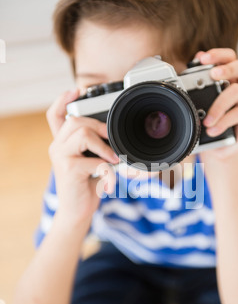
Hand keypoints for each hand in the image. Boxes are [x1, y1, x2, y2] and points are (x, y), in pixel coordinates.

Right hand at [47, 94, 117, 224]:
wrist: (77, 212)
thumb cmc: (86, 185)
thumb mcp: (90, 162)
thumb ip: (95, 147)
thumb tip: (117, 136)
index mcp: (61, 142)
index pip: (55, 115)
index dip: (63, 100)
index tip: (77, 90)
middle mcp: (56, 147)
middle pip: (76, 121)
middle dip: (99, 126)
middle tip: (112, 141)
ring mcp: (60, 158)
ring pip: (83, 134)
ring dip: (104, 146)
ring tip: (112, 159)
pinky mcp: (69, 170)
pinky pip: (93, 160)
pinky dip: (107, 168)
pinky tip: (109, 177)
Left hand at [194, 48, 237, 160]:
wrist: (219, 150)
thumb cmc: (209, 126)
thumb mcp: (199, 110)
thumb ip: (196, 93)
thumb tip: (185, 78)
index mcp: (229, 80)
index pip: (229, 59)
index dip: (217, 54)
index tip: (200, 58)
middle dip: (228, 66)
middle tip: (213, 74)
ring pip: (237, 90)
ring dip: (219, 105)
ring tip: (207, 121)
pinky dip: (223, 122)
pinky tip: (213, 130)